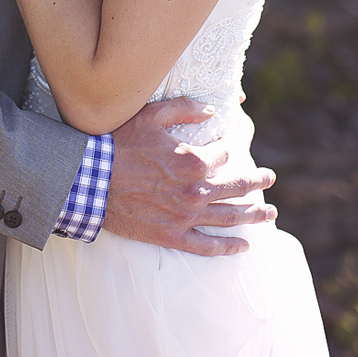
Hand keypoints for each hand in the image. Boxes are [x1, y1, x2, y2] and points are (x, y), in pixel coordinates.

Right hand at [100, 95, 278, 256]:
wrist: (87, 181)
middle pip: (237, 187)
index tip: (229, 141)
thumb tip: (212, 110)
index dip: (229, 144)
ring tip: (270, 214)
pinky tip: (243, 247)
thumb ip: (186, 109)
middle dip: (257, 181)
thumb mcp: (152, 116)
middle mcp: (195, 191)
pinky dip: (226, 247)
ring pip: (229, 217)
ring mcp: (184, 216)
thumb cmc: (117, 144)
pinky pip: (205, 246)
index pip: (225, 153)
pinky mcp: (170, 236)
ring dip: (254, 215)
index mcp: (194, 161)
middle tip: (270, 178)